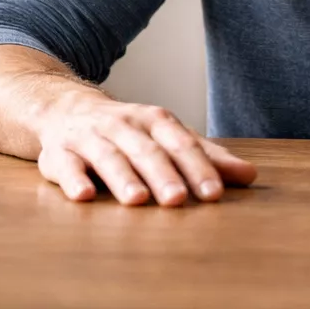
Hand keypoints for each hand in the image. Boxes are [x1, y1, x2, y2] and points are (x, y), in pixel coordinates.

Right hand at [35, 88, 257, 205]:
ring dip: (122, 177)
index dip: (197, 167)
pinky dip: (73, 179)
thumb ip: (207, 157)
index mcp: (154, 121)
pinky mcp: (58, 152)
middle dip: (163, 174)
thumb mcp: (167, 137)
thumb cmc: (128, 131)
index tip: (213, 193)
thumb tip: (251, 176)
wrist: (64, 107)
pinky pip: (65, 165)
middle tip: (178, 200)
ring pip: (108, 156)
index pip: (180, 143)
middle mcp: (123, 124)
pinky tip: (83, 196)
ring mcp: (89, 137)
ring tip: (137, 200)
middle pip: (146, 150)